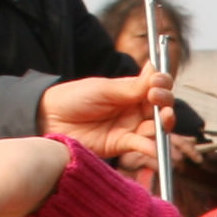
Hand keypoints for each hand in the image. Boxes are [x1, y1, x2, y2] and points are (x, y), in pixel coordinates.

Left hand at [41, 71, 170, 169]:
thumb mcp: (104, 89)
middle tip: (157, 99)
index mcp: (130, 90)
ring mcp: (129, 127)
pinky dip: (150, 147)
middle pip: (161, 107)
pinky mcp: (122, 145)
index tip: (157, 82)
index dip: (162, 84)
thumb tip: (156, 69)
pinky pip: (142, 146)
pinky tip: (153, 146)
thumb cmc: (74, 98)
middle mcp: (134, 108)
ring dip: (164, 124)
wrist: (51, 119)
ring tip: (163, 120)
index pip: (156, 86)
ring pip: (156, 127)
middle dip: (166, 102)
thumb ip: (132, 86)